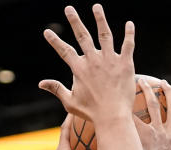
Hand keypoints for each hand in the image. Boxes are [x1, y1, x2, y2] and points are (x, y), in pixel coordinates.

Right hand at [39, 4, 135, 124]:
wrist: (113, 117)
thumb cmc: (91, 113)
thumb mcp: (70, 102)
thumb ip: (56, 89)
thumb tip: (41, 83)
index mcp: (79, 69)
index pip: (64, 50)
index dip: (54, 41)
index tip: (47, 31)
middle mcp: (94, 61)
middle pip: (83, 36)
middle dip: (75, 21)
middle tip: (69, 8)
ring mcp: (110, 61)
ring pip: (105, 34)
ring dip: (100, 19)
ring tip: (96, 7)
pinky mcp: (125, 64)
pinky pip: (128, 45)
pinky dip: (129, 34)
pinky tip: (129, 24)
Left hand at [134, 80, 170, 149]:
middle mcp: (170, 135)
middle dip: (170, 94)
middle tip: (165, 85)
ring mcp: (156, 131)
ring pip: (155, 105)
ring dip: (150, 91)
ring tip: (143, 82)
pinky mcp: (141, 132)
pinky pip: (133, 115)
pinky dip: (127, 105)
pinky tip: (121, 96)